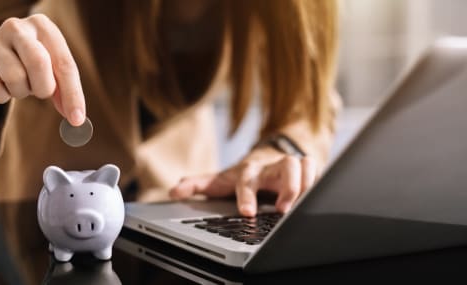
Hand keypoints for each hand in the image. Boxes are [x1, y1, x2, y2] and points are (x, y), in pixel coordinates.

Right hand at [0, 14, 84, 125]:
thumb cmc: (29, 65)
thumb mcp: (52, 70)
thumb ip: (65, 91)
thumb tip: (76, 118)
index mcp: (42, 25)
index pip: (64, 63)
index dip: (72, 94)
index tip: (76, 119)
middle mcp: (16, 27)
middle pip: (38, 62)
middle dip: (44, 88)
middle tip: (41, 92)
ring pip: (15, 77)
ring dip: (22, 91)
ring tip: (21, 84)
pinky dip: (3, 96)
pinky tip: (2, 86)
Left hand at [169, 147, 318, 216]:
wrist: (265, 159)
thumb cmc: (242, 175)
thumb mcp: (220, 181)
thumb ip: (198, 185)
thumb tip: (174, 191)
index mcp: (248, 171)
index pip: (247, 180)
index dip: (247, 195)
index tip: (247, 212)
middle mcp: (270, 167)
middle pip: (284, 166)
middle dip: (287, 187)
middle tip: (283, 209)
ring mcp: (289, 166)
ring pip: (302, 164)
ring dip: (306, 182)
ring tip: (303, 204)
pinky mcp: (305, 168)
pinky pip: (316, 167)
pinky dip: (318, 179)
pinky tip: (317, 196)